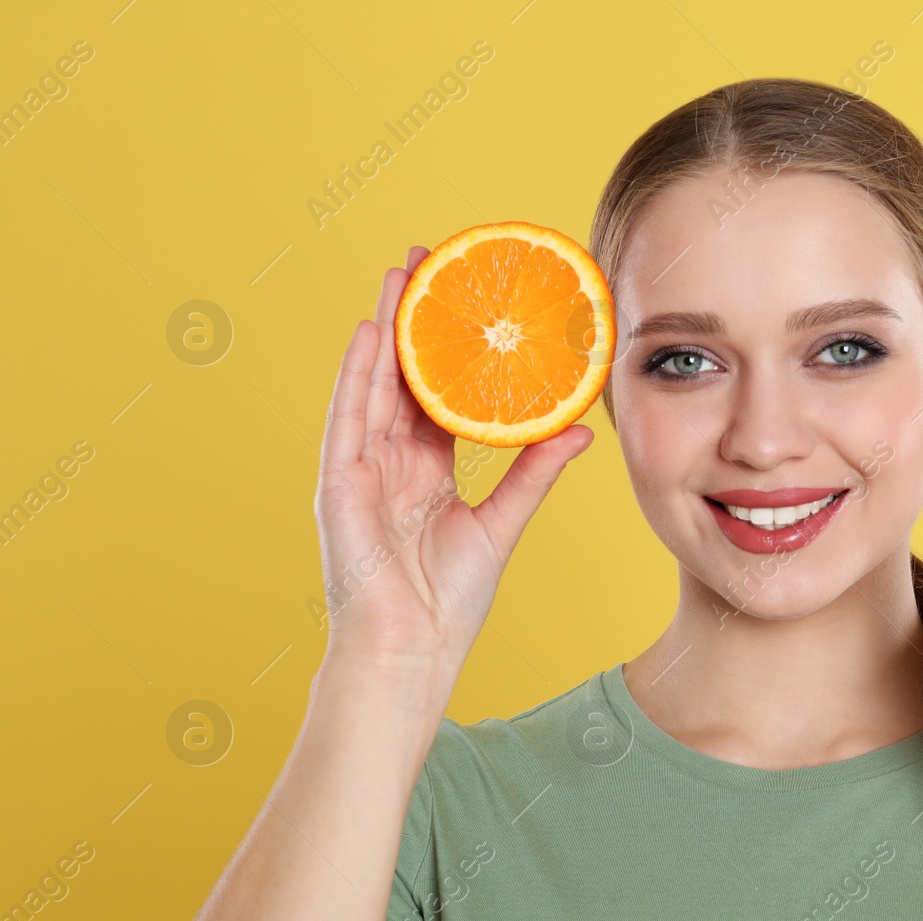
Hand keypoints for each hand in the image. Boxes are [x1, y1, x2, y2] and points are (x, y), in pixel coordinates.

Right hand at [314, 246, 594, 670]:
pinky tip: (370, 332)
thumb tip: (580, 429)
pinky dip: (357, 376)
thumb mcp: (502, 523)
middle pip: (401, 376)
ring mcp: (360, 471)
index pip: (435, 394)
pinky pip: (347, 420)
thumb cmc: (448, 602)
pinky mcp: (340, 487)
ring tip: (401, 275)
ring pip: (372, 385)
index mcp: (424, 472)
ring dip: (385, 328)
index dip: (448, 348)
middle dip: (413, 320)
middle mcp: (389, 463)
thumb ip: (534, 472)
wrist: (411, 653)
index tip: (466, 301)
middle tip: (429, 262)